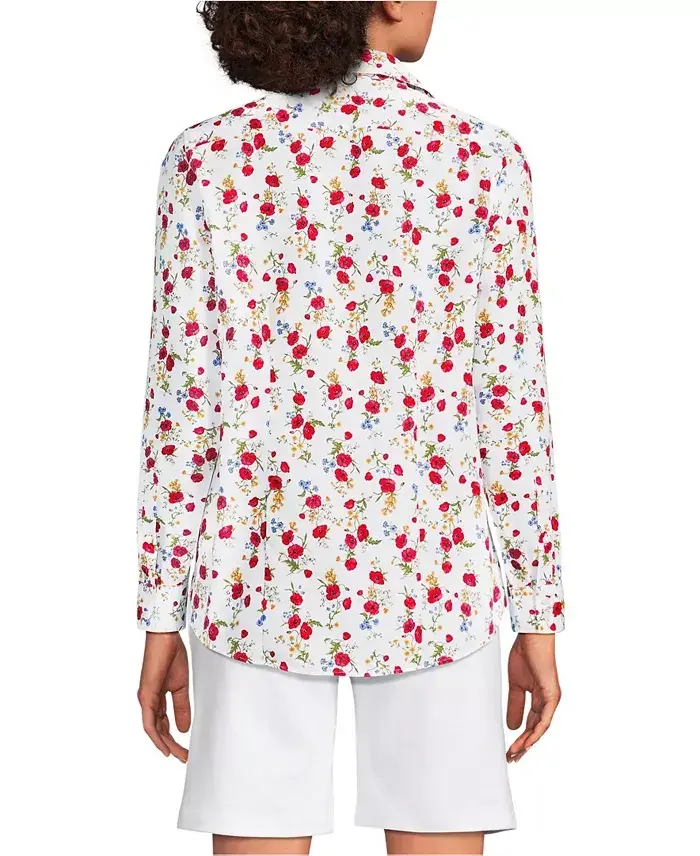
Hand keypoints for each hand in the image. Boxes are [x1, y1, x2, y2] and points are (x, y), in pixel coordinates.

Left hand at [137, 631, 190, 761]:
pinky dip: (155, 736)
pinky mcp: (146, 695)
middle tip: (184, 757)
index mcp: (156, 698)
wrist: (165, 639)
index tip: (184, 750)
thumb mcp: (181, 686)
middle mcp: (148, 701)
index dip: (173, 738)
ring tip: (178, 755)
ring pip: (153, 729)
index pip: (163, 724)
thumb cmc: (171, 656)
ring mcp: (146, 699)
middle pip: (158, 730)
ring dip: (165, 744)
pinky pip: (149, 722)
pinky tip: (163, 745)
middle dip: (171, 745)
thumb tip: (184, 729)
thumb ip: (181, 707)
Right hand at [506, 633, 560, 762]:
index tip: (510, 750)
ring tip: (516, 753)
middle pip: (536, 730)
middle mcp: (548, 702)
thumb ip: (515, 704)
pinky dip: (536, 731)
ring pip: (541, 728)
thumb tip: (512, 727)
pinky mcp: (551, 694)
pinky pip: (545, 718)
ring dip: (528, 742)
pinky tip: (527, 741)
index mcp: (540, 699)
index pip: (531, 724)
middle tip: (511, 758)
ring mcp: (551, 699)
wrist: (531, 638)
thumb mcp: (515, 685)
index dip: (521, 739)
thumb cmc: (525, 656)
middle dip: (523, 745)